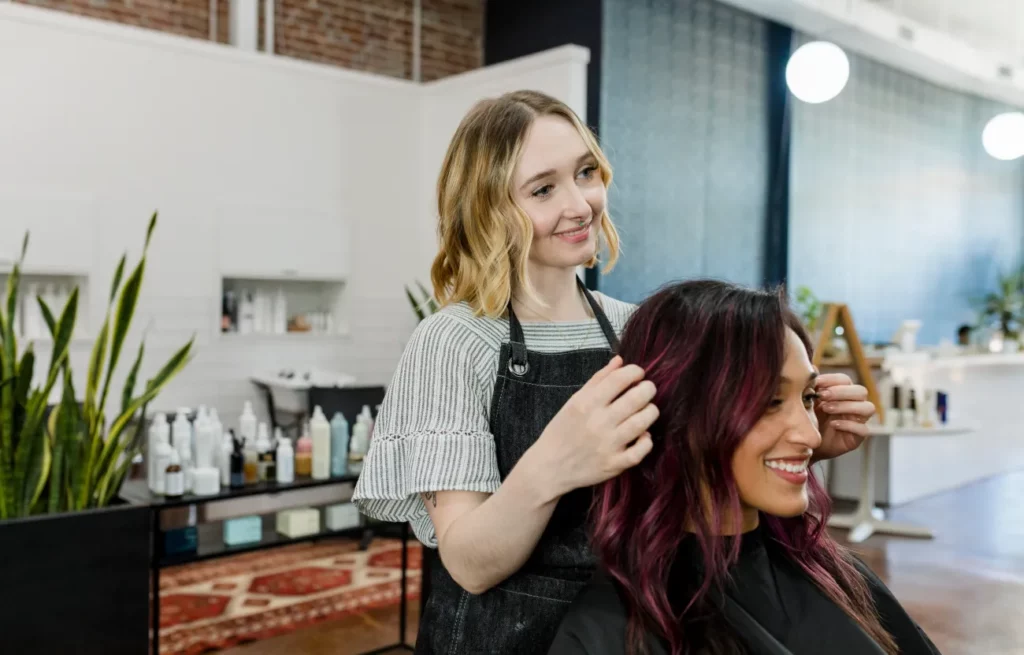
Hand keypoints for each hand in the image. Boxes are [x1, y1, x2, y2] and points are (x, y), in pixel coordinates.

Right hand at [528, 356, 657, 498]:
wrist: (549, 467)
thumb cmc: (562, 431)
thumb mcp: (574, 401)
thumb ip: (598, 380)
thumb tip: (619, 361)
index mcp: (586, 403)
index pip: (619, 379)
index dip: (635, 372)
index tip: (638, 374)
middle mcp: (598, 422)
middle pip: (636, 398)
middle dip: (648, 389)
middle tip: (647, 389)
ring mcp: (607, 445)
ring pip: (643, 422)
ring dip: (651, 412)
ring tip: (647, 410)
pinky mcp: (614, 464)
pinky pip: (641, 451)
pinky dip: (647, 441)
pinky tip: (642, 435)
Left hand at [813, 373, 875, 460]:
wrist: (805, 444)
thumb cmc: (809, 419)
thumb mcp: (806, 401)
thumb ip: (811, 385)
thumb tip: (812, 366)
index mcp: (842, 393)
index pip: (845, 380)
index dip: (833, 380)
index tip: (817, 383)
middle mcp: (854, 404)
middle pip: (861, 391)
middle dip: (841, 392)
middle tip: (823, 396)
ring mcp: (858, 420)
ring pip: (867, 408)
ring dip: (847, 406)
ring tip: (827, 409)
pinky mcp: (857, 437)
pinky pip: (864, 429)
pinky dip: (849, 425)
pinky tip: (834, 424)